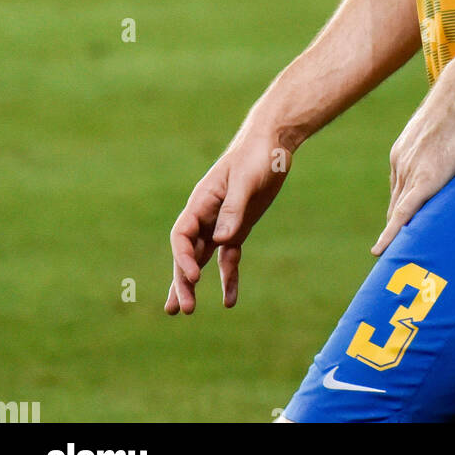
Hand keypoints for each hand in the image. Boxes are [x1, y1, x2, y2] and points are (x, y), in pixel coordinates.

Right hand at [165, 127, 291, 314]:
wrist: (272, 143)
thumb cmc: (257, 155)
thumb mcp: (247, 181)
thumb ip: (234, 208)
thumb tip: (221, 240)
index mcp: (202, 202)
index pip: (182, 235)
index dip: (182, 258)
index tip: (194, 278)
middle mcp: (206, 215)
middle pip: (187, 253)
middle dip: (182, 281)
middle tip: (182, 309)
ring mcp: (221, 223)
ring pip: (201, 259)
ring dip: (193, 283)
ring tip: (184, 311)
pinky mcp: (238, 228)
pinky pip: (227, 258)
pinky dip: (228, 277)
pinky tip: (229, 300)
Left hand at [371, 81, 454, 256]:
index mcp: (405, 150)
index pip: (400, 189)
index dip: (401, 210)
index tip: (403, 226)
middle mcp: (401, 163)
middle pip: (396, 204)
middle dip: (397, 227)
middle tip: (399, 251)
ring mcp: (408, 172)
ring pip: (399, 212)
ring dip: (400, 234)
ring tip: (400, 258)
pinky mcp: (422, 182)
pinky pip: (402, 216)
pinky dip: (391, 235)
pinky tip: (382, 252)